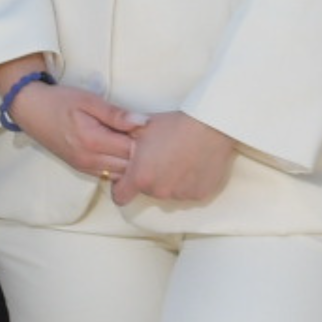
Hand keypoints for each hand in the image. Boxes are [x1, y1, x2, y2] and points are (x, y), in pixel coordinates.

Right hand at [9, 79, 145, 181]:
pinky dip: (120, 165)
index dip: (145, 141)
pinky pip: (109, 173)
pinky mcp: (82, 168)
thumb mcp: (89, 101)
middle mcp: (89, 160)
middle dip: (142, 155)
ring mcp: (85, 167)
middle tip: (149, 137)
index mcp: (93, 142)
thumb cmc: (60, 101)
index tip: (151, 128)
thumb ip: (116, 114)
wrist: (31, 111)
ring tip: (136, 143)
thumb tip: (144, 122)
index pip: (132, 150)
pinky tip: (123, 149)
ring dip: (131, 162)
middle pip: (129, 167)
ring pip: (120, 174)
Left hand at [106, 110, 236, 208]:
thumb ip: (123, 141)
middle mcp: (159, 191)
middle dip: (151, 178)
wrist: (210, 125)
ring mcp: (181, 195)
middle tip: (161, 157)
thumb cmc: (174, 124)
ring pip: (170, 192)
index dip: (122, 186)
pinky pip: (190, 192)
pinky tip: (195, 163)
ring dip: (171, 181)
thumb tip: (110, 144)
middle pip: (147, 191)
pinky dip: (190, 182)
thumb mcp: (141, 128)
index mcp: (140, 177)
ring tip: (180, 158)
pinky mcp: (200, 194)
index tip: (128, 176)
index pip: (120, 196)